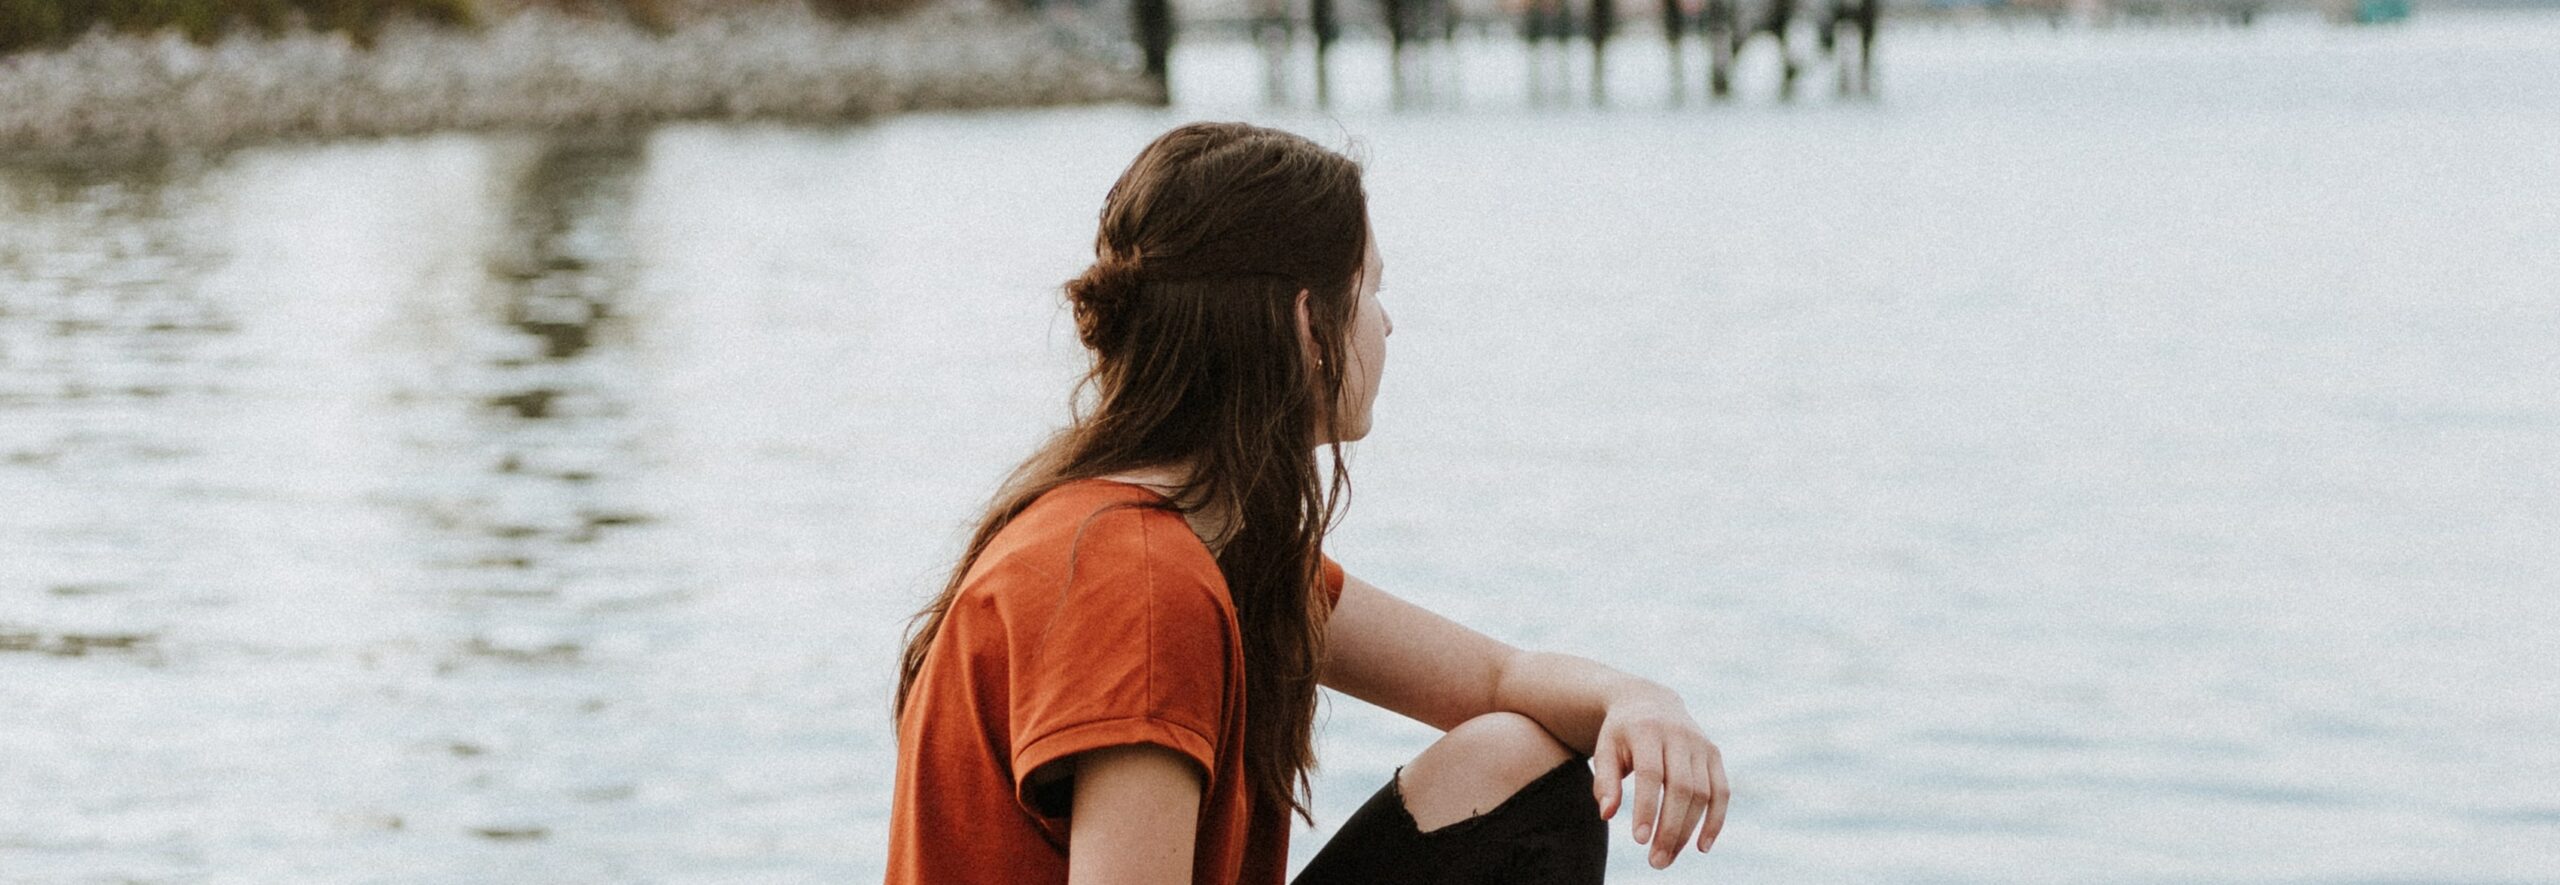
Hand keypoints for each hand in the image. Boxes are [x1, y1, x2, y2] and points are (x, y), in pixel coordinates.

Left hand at [1590, 691, 1727, 869]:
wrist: (1649, 701)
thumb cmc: (1621, 733)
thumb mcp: (1605, 750)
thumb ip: (1605, 781)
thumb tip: (1607, 814)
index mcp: (1647, 730)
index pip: (1651, 774)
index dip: (1647, 808)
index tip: (1639, 840)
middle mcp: (1679, 735)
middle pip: (1681, 788)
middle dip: (1670, 828)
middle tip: (1656, 861)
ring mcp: (1701, 744)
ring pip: (1702, 793)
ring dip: (1688, 830)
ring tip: (1668, 857)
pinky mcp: (1715, 754)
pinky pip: (1721, 791)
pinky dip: (1716, 820)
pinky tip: (1702, 846)